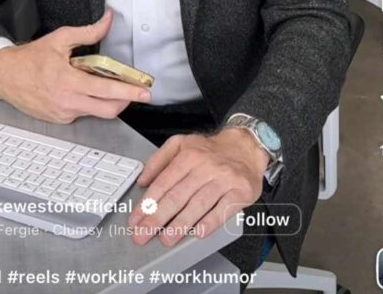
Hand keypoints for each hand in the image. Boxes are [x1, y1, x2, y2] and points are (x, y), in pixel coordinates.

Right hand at [0, 9, 151, 122]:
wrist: (4, 75)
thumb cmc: (30, 58)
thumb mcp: (60, 39)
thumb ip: (88, 32)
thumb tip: (107, 21)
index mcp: (68, 82)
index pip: (107, 91)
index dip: (129, 92)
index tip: (144, 92)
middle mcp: (67, 102)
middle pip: (108, 110)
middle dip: (125, 101)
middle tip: (133, 90)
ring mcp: (63, 114)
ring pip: (96, 113)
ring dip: (107, 100)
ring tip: (106, 84)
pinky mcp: (58, 120)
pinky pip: (82, 113)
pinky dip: (90, 103)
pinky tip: (85, 90)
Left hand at [128, 128, 268, 246]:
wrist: (246, 146)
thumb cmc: (211, 150)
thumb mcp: (182, 144)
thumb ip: (159, 159)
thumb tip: (142, 180)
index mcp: (188, 155)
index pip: (164, 182)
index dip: (148, 203)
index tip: (136, 219)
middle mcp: (205, 166)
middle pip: (178, 195)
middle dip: (157, 218)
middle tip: (143, 234)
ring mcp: (223, 179)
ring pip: (199, 204)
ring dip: (181, 224)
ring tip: (167, 239)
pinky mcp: (240, 191)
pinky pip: (224, 209)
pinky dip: (211, 221)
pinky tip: (199, 233)